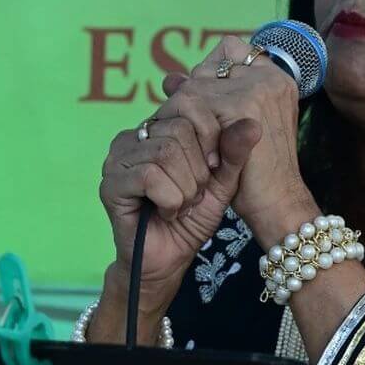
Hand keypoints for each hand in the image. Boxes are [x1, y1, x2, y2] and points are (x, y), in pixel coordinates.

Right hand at [98, 86, 260, 313]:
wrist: (169, 260)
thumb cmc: (192, 218)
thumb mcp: (222, 181)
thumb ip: (234, 152)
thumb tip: (253, 123)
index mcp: (158, 128)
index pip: (188, 104)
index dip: (211, 137)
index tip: (214, 168)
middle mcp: (133, 136)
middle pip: (179, 130)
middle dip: (198, 170)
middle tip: (194, 195)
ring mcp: (117, 158)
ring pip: (166, 153)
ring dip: (185, 189)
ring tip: (181, 206)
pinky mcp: (111, 184)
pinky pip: (149, 177)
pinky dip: (170, 200)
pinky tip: (167, 212)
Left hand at [158, 39, 309, 241]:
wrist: (276, 203)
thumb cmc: (257, 173)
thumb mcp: (232, 131)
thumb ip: (208, 99)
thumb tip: (170, 78)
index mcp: (274, 77)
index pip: (230, 49)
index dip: (210, 74)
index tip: (206, 109)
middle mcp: (268, 75)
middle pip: (208, 66)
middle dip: (193, 98)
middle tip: (194, 134)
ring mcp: (257, 86)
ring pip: (194, 87)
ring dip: (186, 119)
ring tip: (200, 151)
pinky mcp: (242, 104)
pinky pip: (192, 104)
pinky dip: (189, 131)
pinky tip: (204, 157)